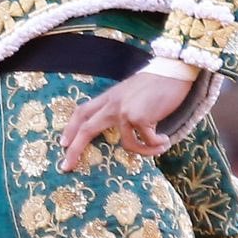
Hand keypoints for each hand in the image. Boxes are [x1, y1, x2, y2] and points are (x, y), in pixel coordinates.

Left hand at [59, 69, 202, 169]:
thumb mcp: (133, 93)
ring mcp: (124, 111)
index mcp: (110, 97)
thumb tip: (129, 130)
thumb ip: (125, 109)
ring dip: (144, 151)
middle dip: (74, 150)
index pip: (82, 112)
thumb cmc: (159, 84)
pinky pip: (146, 142)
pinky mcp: (139, 117)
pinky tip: (165, 141)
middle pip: (86, 129)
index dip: (70, 128)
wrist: (175, 71)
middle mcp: (113, 104)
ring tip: (159, 148)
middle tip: (65, 167)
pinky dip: (156, 145)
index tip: (63, 144)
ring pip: (126, 144)